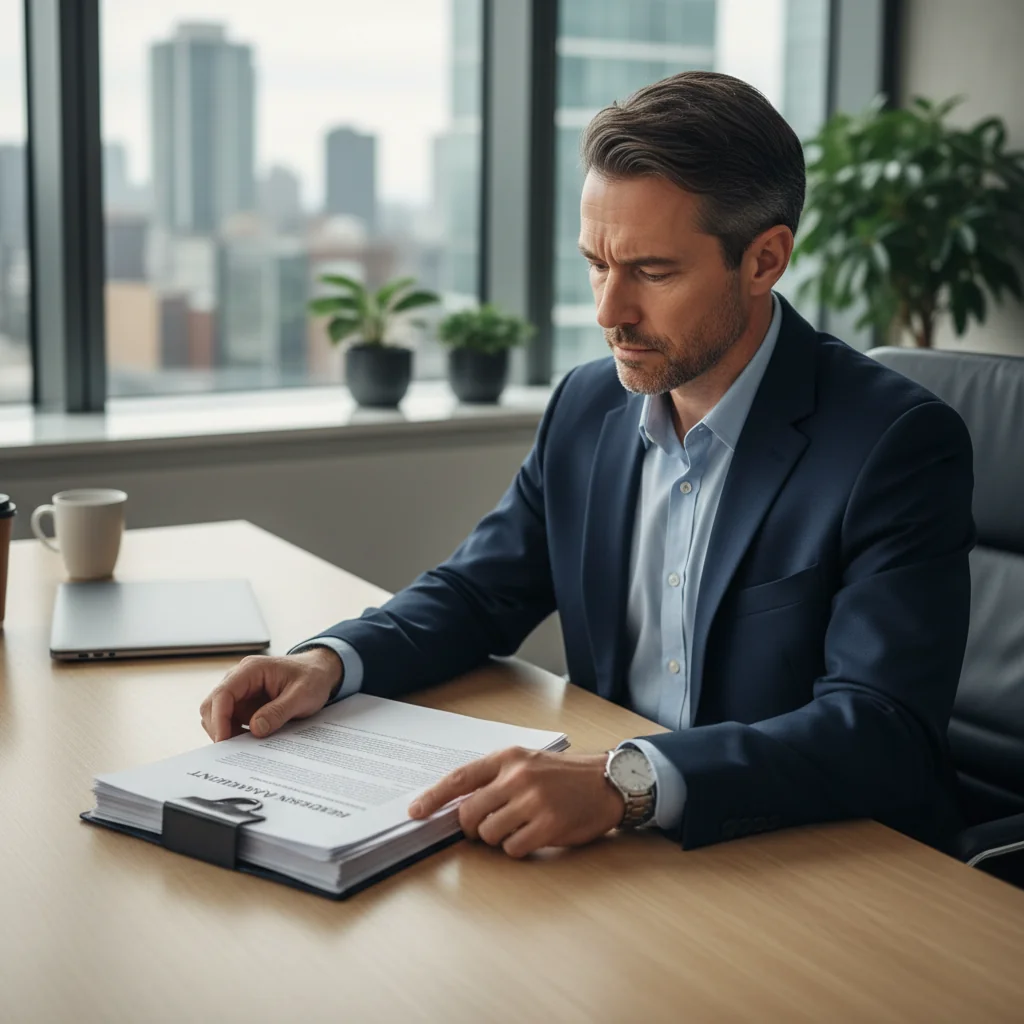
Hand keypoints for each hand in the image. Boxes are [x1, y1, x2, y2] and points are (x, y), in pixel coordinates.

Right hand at [199, 648, 341, 741]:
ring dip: (226, 732)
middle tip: (234, 751)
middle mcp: (240, 679)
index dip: (219, 719)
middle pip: (212, 705)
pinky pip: (231, 721)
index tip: (224, 742)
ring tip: (246, 748)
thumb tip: (256, 729)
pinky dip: (235, 734)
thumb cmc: (312, 678)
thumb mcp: (303, 695)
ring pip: (218, 715)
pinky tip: (250, 744)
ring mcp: (241, 693)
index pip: (223, 694)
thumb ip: (279, 711)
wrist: (320, 672)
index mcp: (251, 670)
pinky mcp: (245, 705)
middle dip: (219, 728)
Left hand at [408, 747, 624, 857]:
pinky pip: (512, 848)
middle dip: (472, 827)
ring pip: (489, 834)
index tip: (416, 812)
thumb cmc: (564, 776)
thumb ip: (495, 779)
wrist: (608, 782)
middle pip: (470, 813)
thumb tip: (457, 806)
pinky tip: (535, 835)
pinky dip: (518, 848)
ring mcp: (533, 801)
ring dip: (499, 838)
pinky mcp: (548, 825)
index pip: (460, 778)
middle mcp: (517, 777)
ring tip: (521, 826)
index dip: (433, 797)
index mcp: (508, 758)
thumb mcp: (528, 763)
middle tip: (486, 827)